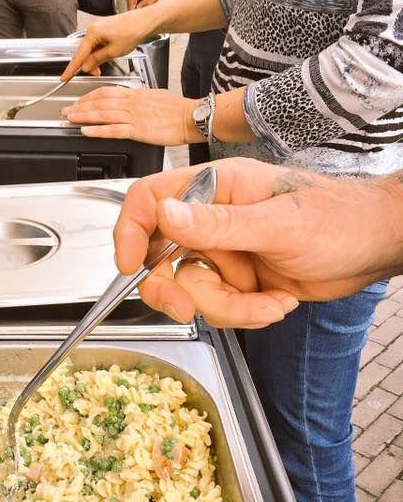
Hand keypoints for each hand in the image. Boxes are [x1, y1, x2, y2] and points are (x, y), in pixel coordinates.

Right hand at [61, 5, 161, 79]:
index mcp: (92, 32)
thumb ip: (96, 60)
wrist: (145, 21)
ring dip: (95, 59)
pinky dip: (99, 53)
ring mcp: (99, 28)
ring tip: (102, 67)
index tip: (64, 77)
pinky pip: (97, 44)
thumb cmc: (132, 31)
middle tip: (95, 73)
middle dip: (88, 64)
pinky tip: (105, 58)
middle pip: (84, 51)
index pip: (78, 54)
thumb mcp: (113, 51)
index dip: (71, 68)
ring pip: (91, 49)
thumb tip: (86, 66)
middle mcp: (93, 28)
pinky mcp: (105, 29)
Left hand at [62, 87, 197, 145]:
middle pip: (100, 102)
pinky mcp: (139, 131)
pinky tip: (87, 131)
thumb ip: (139, 99)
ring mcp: (134, 116)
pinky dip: (98, 130)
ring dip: (84, 116)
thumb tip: (129, 100)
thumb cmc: (178, 109)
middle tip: (66, 111)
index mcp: (136, 94)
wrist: (192, 117)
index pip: (107, 92)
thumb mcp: (155, 96)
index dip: (89, 96)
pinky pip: (114, 130)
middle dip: (81, 106)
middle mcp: (132, 103)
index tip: (79, 101)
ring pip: (103, 114)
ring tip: (70, 119)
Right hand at [113, 158, 401, 328]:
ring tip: (267, 303)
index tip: (127, 265)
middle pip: (159, 258)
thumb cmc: (339, 219)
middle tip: (189, 309)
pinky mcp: (236, 281)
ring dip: (228, 307)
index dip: (130, 231)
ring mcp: (223, 252)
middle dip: (174, 290)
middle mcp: (212, 219)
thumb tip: (166, 214)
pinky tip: (276, 303)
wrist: (374, 249)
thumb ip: (217, 223)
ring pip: (191, 291)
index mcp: (215, 188)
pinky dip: (245, 314)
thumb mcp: (276, 225)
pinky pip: (218, 307)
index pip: (150, 200)